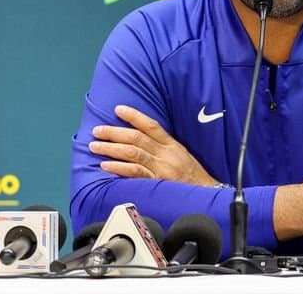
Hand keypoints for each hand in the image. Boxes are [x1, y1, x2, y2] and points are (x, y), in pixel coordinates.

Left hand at [89, 105, 219, 187]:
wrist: (207, 194)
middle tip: (97, 130)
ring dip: (112, 148)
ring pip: (133, 153)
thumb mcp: (181, 155)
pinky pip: (136, 173)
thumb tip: (142, 140)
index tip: (118, 109)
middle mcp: (165, 153)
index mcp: (171, 145)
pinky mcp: (157, 182)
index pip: (151, 125)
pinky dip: (120, 168)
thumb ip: (164, 147)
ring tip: (96, 146)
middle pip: (136, 138)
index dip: (133, 116)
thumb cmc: (193, 177)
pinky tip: (106, 166)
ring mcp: (161, 168)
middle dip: (114, 132)